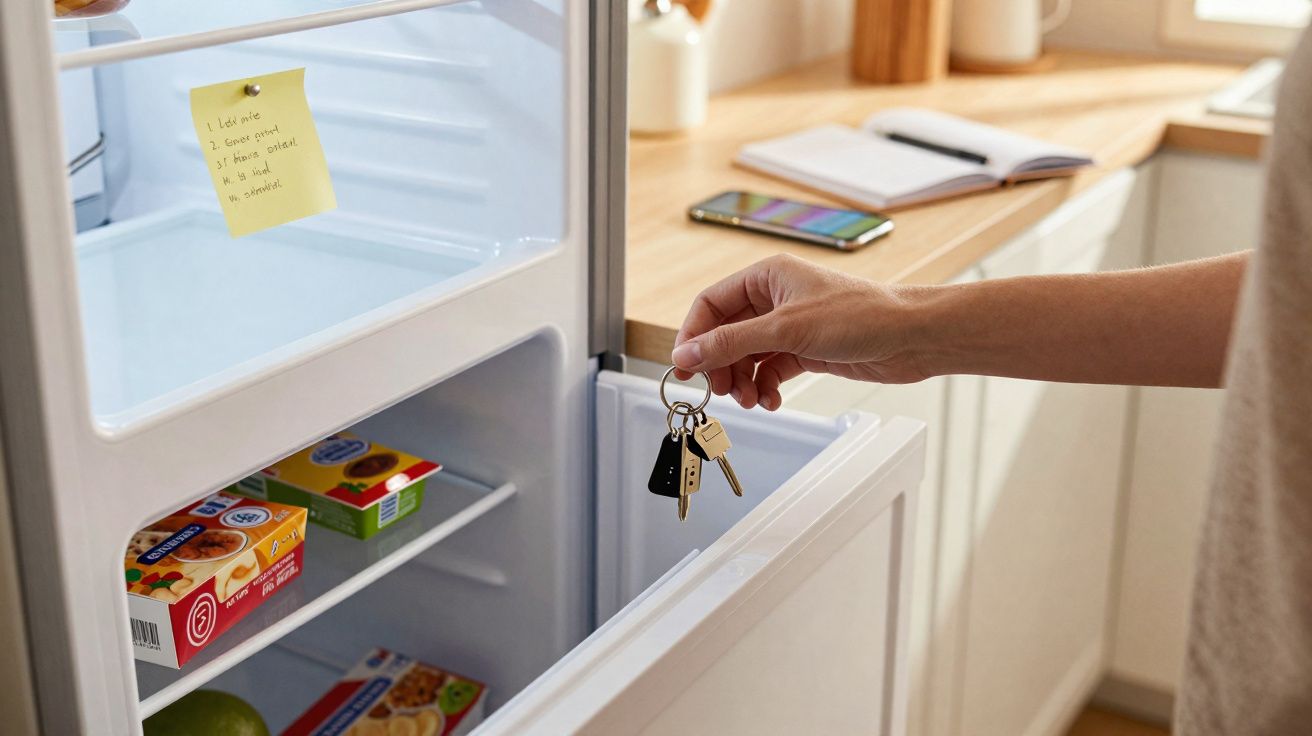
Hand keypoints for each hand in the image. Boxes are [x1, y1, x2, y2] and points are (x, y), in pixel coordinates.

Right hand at [670, 254, 932, 410]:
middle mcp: (775, 299)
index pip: (711, 303)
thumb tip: (689, 353)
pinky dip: (764, 387)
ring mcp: (790, 326)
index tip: (684, 365)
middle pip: (726, 333)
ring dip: (742, 380)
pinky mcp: (805, 351)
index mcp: (767, 276)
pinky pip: (769, 371)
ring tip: (748, 398)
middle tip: (718, 389)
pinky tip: (770, 400)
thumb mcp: (787, 329)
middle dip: (720, 364)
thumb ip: (732, 342)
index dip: (694, 335)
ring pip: (747, 356)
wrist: (911, 337)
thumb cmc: (863, 315)